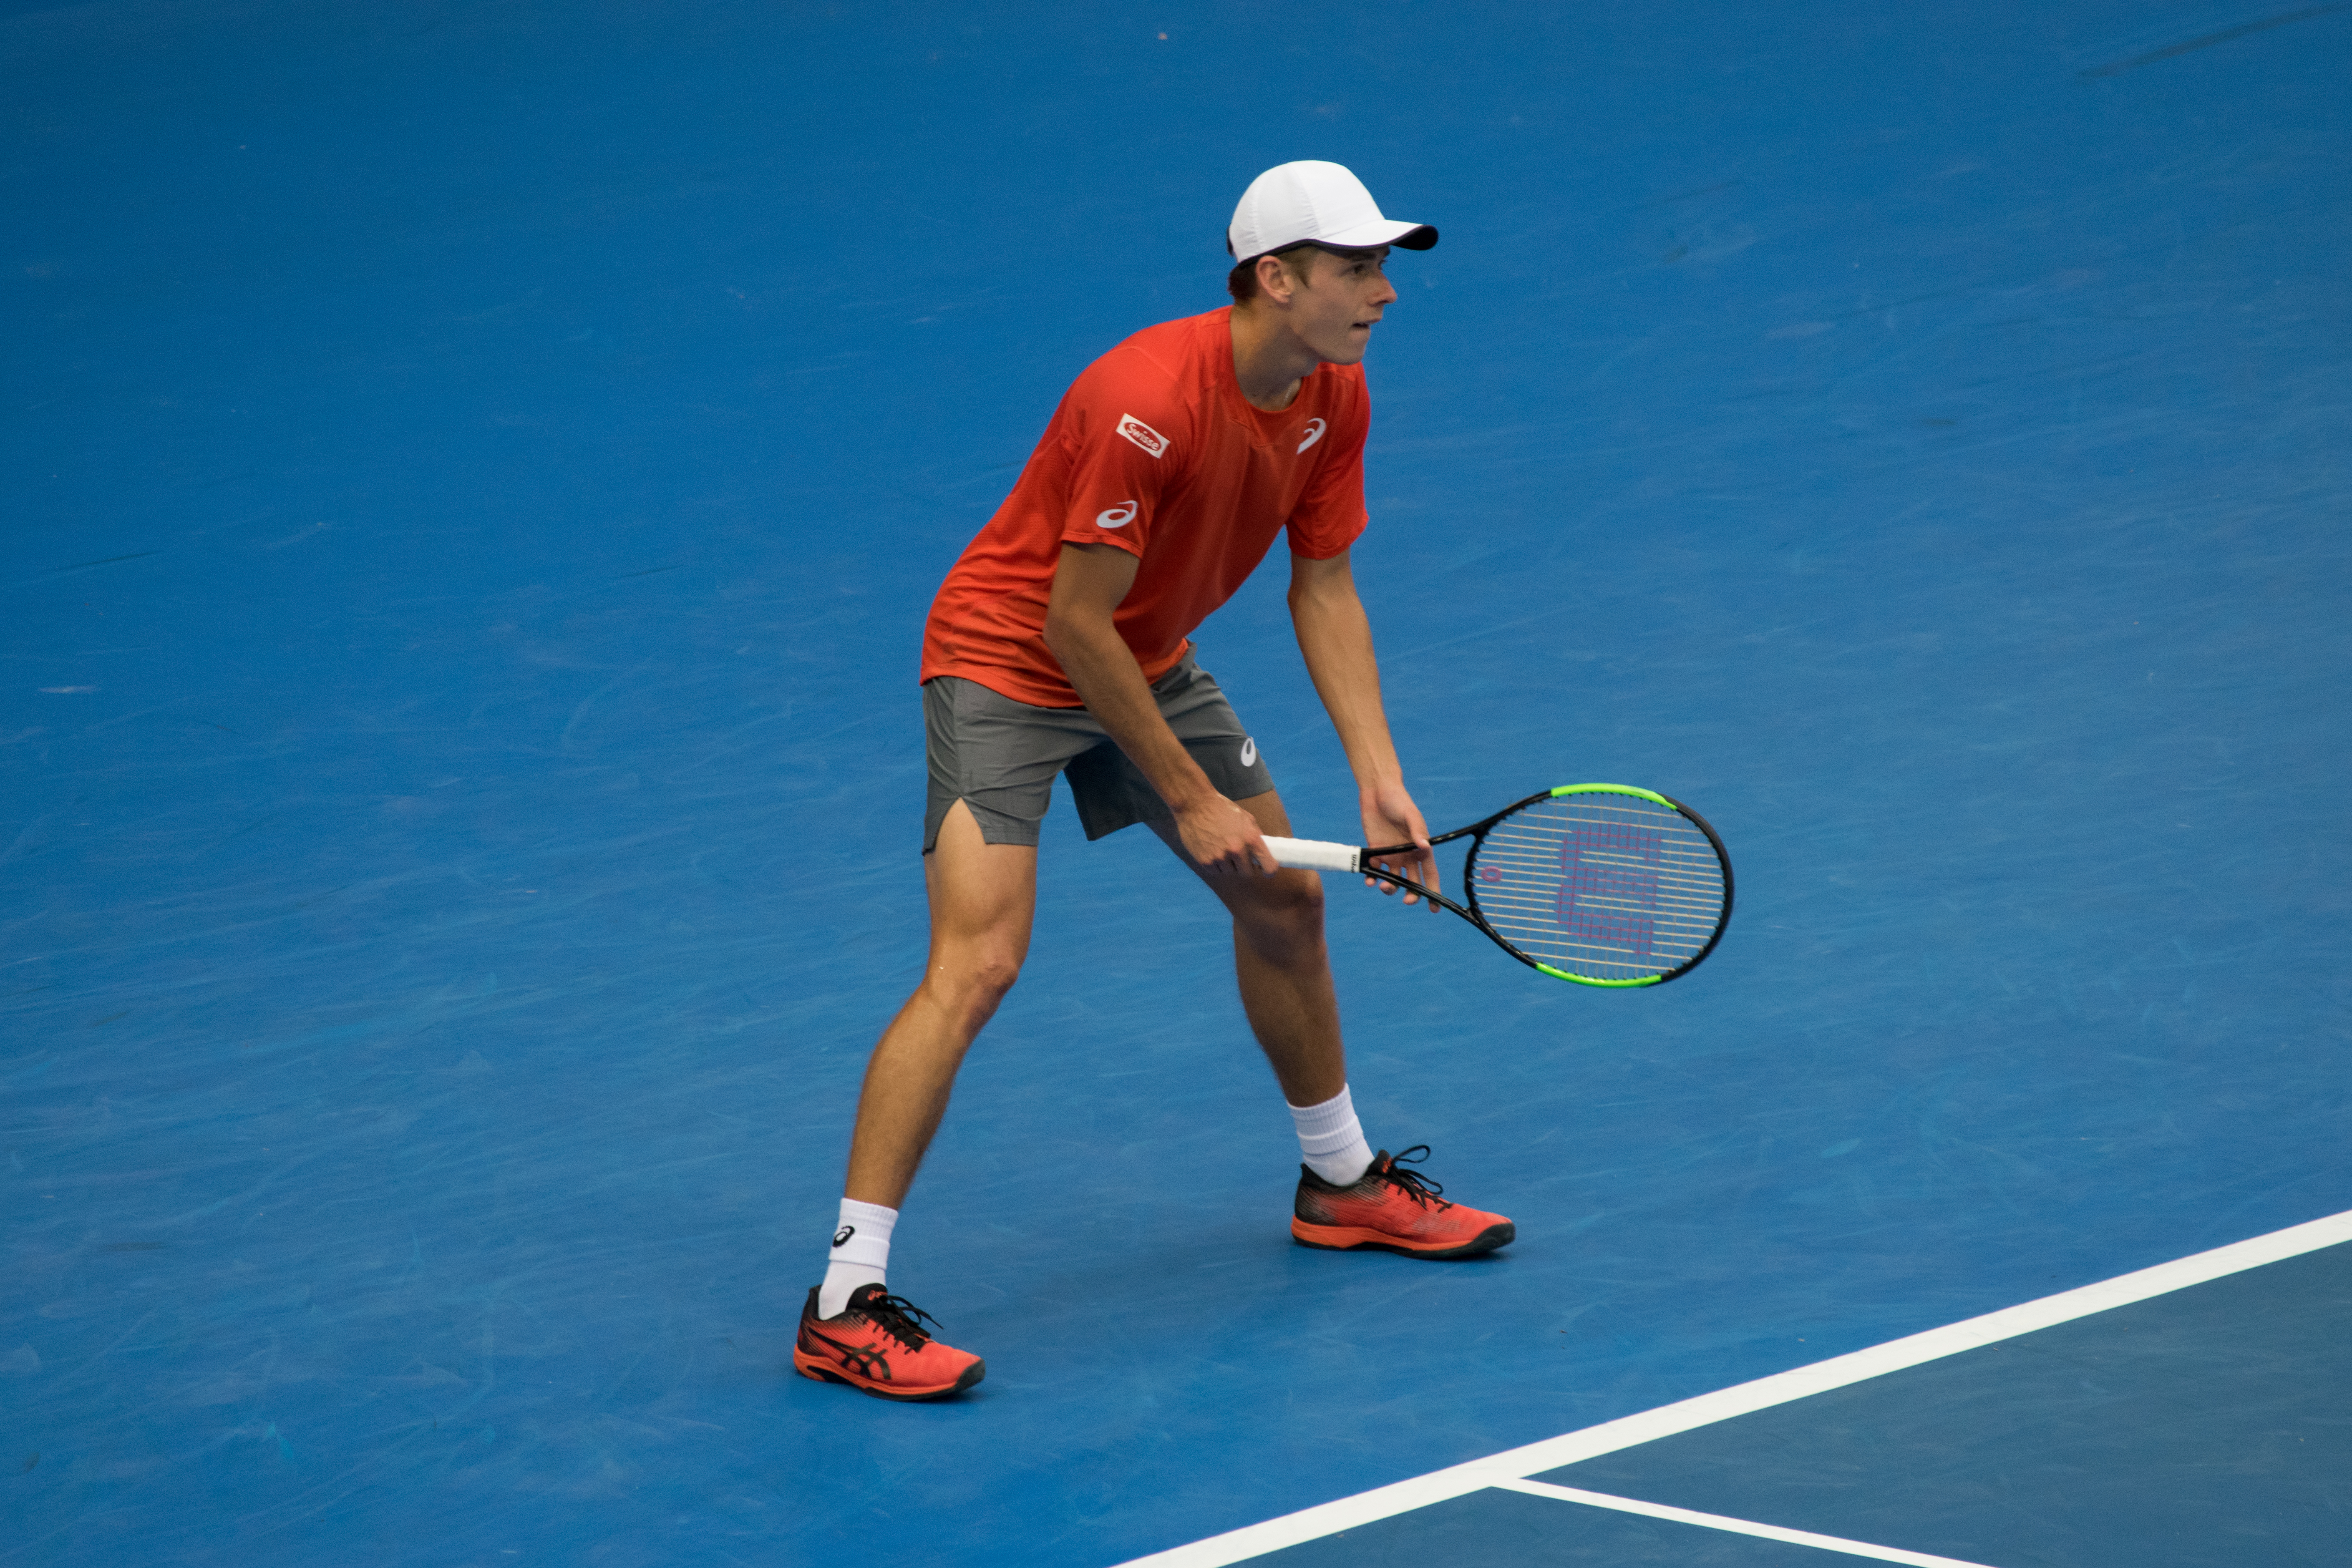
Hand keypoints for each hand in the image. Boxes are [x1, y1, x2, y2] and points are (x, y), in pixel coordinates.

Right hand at [1175, 794, 1277, 877]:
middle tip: (1238, 856)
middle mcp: (1237, 850)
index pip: (1269, 866)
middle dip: (1244, 866)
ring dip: (1228, 864)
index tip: (1265, 870)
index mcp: (1251, 839)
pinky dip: (1214, 864)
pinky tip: (1210, 849)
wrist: (1195, 804)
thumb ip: (1256, 835)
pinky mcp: (1205, 861)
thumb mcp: (1246, 817)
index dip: (1269, 870)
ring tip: (1220, 848)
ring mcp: (1220, 857)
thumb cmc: (1222, 808)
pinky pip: (1215, 871)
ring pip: (1229, 872)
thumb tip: (1264, 850)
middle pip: (1247, 873)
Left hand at [1360, 778, 1434, 904]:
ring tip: (1382, 886)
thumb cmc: (1398, 800)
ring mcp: (1391, 855)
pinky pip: (1374, 871)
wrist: (1377, 791)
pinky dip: (1371, 878)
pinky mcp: (1375, 851)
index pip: (1430, 874)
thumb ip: (1417, 830)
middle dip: (1411, 895)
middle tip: (1406, 900)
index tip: (1434, 908)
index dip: (1433, 892)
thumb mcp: (1410, 814)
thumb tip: (1424, 846)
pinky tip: (1369, 880)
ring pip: (1393, 880)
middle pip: (1412, 882)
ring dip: (1389, 888)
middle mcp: (1407, 855)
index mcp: (1420, 849)